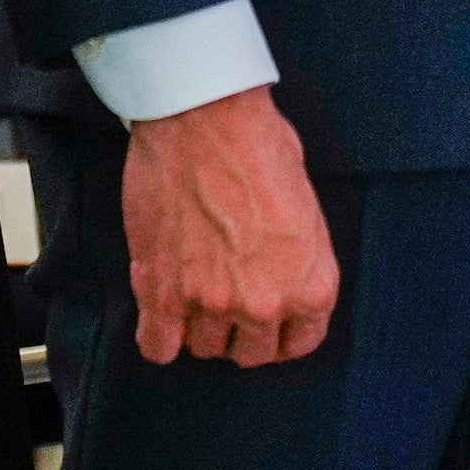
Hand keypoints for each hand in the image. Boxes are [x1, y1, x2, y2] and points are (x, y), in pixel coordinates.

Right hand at [114, 85, 339, 369]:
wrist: (204, 116)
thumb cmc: (259, 143)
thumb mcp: (306, 205)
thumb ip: (299, 257)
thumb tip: (282, 270)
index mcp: (312, 285)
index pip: (301, 343)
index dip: (283, 334)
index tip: (270, 324)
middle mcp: (266, 303)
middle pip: (252, 353)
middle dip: (242, 332)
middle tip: (229, 300)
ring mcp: (212, 302)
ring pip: (204, 348)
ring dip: (200, 327)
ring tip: (195, 293)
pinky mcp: (162, 291)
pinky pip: (158, 346)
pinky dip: (159, 337)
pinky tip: (163, 315)